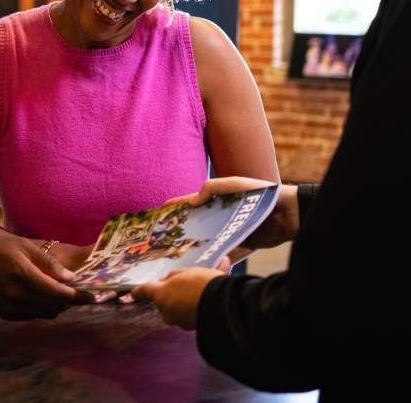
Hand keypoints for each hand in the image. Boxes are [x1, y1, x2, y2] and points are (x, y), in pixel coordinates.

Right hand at [0, 233, 91, 319]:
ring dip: (56, 305)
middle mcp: (17, 296)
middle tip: (79, 292)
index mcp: (24, 276)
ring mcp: (10, 308)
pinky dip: (41, 308)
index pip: (58, 293)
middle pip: (54, 306)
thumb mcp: (23, 246)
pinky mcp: (5, 314)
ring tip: (61, 292)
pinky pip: (31, 315)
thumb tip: (70, 278)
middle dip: (69, 301)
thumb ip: (48, 263)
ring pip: (44, 313)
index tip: (92, 297)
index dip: (78, 297)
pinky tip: (42, 295)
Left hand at [132, 267, 223, 329]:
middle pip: (165, 298)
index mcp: (161, 295)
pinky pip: (190, 311)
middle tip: (187, 281)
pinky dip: (197, 303)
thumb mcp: (185, 272)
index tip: (131, 293)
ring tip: (204, 286)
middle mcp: (167, 311)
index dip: (138, 291)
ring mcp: (179, 321)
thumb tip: (166, 282)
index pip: (145, 290)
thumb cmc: (201, 285)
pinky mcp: (191, 326)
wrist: (222, 305)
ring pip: (179, 305)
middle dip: (173, 291)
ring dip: (187, 297)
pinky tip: (210, 294)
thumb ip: (172, 277)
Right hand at [167, 178, 298, 250]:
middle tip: (168, 240)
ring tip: (185, 258)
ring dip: (202, 248)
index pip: (193, 201)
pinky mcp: (246, 244)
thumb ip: (212, 188)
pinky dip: (222, 260)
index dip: (178, 205)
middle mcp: (224, 215)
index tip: (161, 210)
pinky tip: (209, 267)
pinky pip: (230, 255)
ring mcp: (234, 230)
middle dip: (186, 231)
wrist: (290, 213)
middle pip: (201, 224)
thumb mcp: (234, 184)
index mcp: (220, 199)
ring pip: (213, 242)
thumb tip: (192, 201)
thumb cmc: (262, 193)